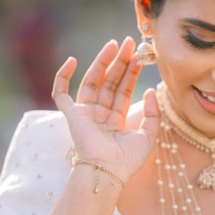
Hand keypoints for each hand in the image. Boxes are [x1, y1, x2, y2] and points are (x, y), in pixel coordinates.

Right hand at [51, 37, 158, 183]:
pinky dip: (63, 76)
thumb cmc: (128, 159)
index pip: (124, 90)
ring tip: (114, 45)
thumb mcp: (149, 135)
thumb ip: (154, 113)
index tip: (140, 56)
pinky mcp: (71, 114)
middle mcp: (100, 114)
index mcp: (116, 120)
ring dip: (102, 62)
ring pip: (93, 81)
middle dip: (120, 62)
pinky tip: (73, 60)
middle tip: (130, 43)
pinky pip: (61, 92)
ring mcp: (85, 113)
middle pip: (110, 82)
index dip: (132, 73)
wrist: (108, 171)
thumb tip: (151, 90)